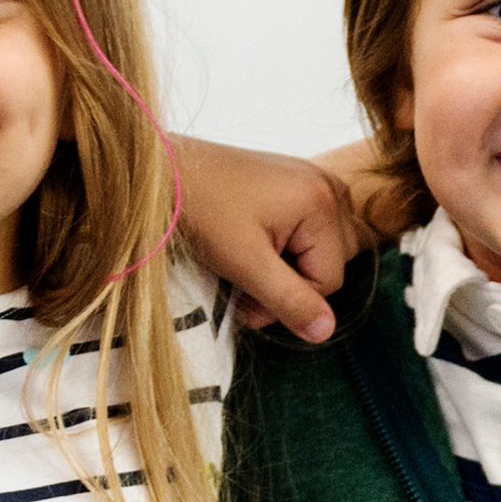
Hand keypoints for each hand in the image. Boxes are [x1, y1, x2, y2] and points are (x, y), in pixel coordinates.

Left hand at [171, 136, 359, 341]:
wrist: (166, 169)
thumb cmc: (202, 211)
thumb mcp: (245, 265)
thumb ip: (290, 301)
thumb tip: (326, 331)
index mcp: (322, 204)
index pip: (330, 280)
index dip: (290, 302)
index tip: (246, 301)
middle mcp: (328, 186)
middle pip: (334, 261)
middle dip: (294, 284)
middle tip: (247, 283)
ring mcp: (314, 179)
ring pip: (325, 247)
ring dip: (292, 266)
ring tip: (250, 262)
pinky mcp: (298, 180)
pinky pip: (313, 226)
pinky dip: (289, 243)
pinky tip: (257, 240)